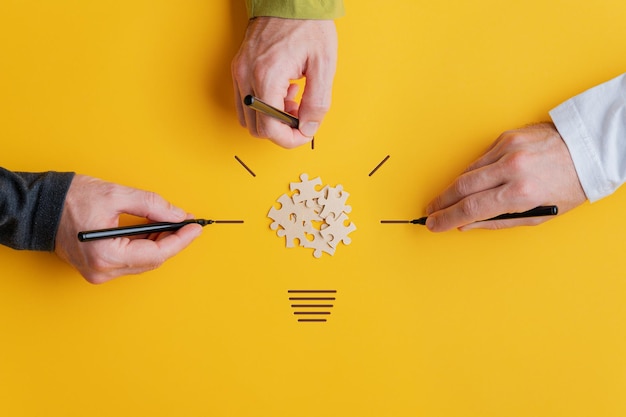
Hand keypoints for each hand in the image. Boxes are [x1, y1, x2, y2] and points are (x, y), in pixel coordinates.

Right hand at [54, 175, 201, 282]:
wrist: (38, 207)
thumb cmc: (70, 199)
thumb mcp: (116, 195)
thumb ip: (152, 205)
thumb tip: (179, 215)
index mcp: (107, 255)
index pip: (157, 254)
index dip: (181, 240)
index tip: (196, 227)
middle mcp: (103, 271)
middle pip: (153, 260)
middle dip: (173, 241)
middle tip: (188, 223)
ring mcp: (99, 273)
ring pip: (143, 262)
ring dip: (160, 244)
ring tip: (172, 224)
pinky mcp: (98, 268)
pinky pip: (131, 260)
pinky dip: (145, 246)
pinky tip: (154, 232)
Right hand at [231, 17, 337, 147]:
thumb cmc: (308, 25)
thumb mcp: (324, 65)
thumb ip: (317, 102)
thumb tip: (308, 128)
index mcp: (267, 77)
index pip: (270, 129)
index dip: (290, 139)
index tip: (305, 133)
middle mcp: (247, 76)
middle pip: (257, 128)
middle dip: (282, 129)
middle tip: (301, 113)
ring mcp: (239, 72)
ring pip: (248, 118)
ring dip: (271, 119)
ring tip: (292, 99)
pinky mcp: (238, 68)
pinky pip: (245, 103)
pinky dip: (262, 106)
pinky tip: (281, 90)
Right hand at [425, 123, 586, 231]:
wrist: (590, 150)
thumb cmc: (570, 186)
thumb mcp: (540, 214)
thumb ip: (499, 221)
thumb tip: (467, 225)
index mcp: (522, 192)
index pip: (472, 209)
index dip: (448, 219)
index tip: (434, 224)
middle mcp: (513, 168)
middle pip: (462, 188)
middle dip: (442, 203)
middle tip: (430, 212)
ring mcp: (508, 149)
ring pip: (467, 171)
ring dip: (452, 188)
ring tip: (443, 200)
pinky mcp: (507, 136)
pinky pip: (480, 158)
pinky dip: (471, 172)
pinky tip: (467, 182)